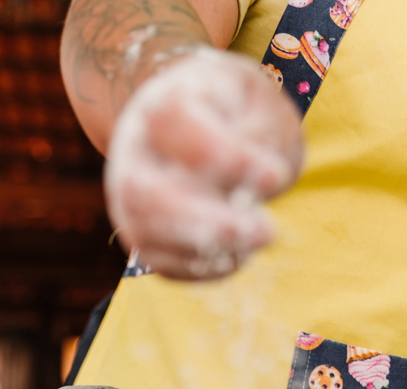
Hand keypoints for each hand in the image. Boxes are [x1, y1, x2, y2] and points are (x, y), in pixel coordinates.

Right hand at [104, 50, 302, 279]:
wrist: (204, 127)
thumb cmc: (236, 114)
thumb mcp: (259, 104)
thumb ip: (262, 133)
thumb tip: (257, 184)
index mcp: (162, 102)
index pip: (174, 124)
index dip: (223, 156)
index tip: (275, 176)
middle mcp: (135, 150)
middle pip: (147, 191)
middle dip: (208, 221)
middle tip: (267, 232)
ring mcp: (131, 196)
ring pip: (146, 231)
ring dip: (206, 248)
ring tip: (258, 241)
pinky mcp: (143, 235)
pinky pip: (163, 263)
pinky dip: (203, 267)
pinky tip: (239, 253)